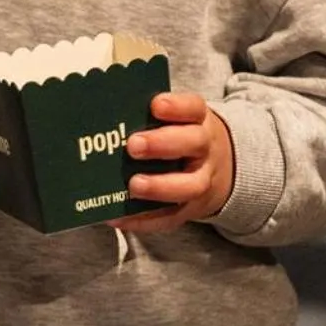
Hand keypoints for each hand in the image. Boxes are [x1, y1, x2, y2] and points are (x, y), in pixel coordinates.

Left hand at [112, 92, 234, 237]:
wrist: (220, 169)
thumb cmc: (182, 136)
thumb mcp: (179, 120)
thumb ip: (149, 116)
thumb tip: (105, 115)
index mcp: (199, 120)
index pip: (193, 108)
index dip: (177, 106)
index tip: (155, 105)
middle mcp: (205, 149)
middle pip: (193, 143)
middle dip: (162, 144)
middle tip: (133, 146)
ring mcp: (202, 181)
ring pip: (189, 186)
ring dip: (159, 187)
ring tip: (133, 186)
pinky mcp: (191, 209)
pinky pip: (171, 217)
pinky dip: (145, 220)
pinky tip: (119, 217)